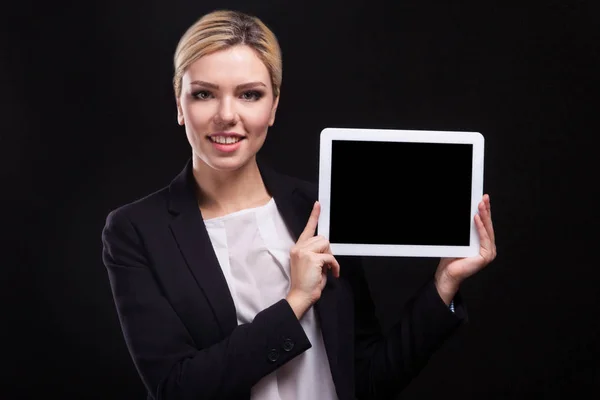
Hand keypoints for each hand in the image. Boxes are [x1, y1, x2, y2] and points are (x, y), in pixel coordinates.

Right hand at [286, 201, 340, 318]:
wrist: (300, 296)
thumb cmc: (306, 283)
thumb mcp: (310, 264)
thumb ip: (315, 253)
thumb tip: (326, 249)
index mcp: (297, 248)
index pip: (307, 229)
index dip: (314, 216)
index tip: (318, 205)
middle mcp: (299, 248)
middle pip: (322, 238)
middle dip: (327, 250)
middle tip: (325, 264)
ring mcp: (304, 252)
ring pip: (326, 244)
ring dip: (330, 257)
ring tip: (326, 269)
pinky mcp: (312, 258)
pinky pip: (330, 257)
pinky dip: (334, 265)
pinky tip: (332, 273)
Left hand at [434, 194, 496, 303]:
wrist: (447, 273)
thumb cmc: (451, 257)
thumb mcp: (459, 238)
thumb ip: (464, 229)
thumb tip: (466, 212)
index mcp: (483, 242)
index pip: (485, 224)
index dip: (484, 211)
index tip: (482, 198)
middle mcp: (489, 247)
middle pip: (488, 225)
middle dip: (486, 210)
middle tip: (484, 198)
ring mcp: (489, 252)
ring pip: (487, 230)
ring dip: (484, 216)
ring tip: (481, 205)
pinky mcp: (486, 256)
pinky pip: (484, 239)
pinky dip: (480, 228)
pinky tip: (477, 218)